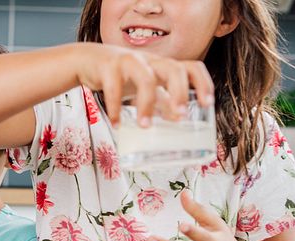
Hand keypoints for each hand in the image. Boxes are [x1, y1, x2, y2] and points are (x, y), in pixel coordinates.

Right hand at [74, 43, 213, 126]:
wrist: (87, 61)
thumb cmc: (120, 75)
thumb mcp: (143, 88)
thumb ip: (161, 101)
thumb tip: (178, 117)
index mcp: (161, 66)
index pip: (191, 67)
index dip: (203, 83)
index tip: (207, 103)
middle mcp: (149, 61)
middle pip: (174, 69)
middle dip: (180, 93)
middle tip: (181, 116)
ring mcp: (128, 61)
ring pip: (145, 78)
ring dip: (147, 104)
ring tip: (145, 126)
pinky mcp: (108, 66)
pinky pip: (114, 88)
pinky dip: (115, 108)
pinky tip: (116, 123)